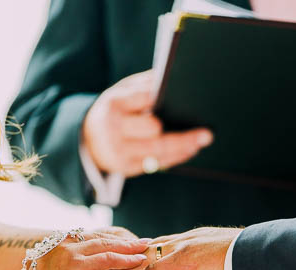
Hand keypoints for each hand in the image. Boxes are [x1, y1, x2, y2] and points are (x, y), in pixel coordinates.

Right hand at [38, 234, 148, 269]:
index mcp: (59, 246)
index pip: (91, 239)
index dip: (111, 241)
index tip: (127, 241)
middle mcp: (65, 245)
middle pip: (101, 239)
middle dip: (124, 241)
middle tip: (143, 242)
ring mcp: (71, 253)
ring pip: (106, 246)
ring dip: (128, 248)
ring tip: (145, 249)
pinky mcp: (79, 264)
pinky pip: (108, 259)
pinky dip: (125, 259)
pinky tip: (137, 261)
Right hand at [83, 70, 213, 176]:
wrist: (89, 139)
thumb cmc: (114, 110)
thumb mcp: (122, 92)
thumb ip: (143, 85)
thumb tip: (170, 76)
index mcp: (113, 104)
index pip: (143, 98)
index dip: (162, 98)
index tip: (183, 97)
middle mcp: (113, 129)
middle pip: (153, 129)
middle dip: (180, 133)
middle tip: (206, 133)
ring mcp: (118, 151)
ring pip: (158, 151)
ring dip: (183, 148)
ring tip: (202, 142)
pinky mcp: (125, 168)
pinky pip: (155, 164)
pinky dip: (175, 158)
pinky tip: (189, 150)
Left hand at [122, 227, 241, 269]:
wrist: (260, 260)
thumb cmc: (247, 267)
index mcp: (194, 242)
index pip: (161, 248)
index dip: (144, 259)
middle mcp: (186, 240)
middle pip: (147, 250)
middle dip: (128, 264)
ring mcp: (184, 247)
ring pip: (147, 260)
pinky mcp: (185, 259)